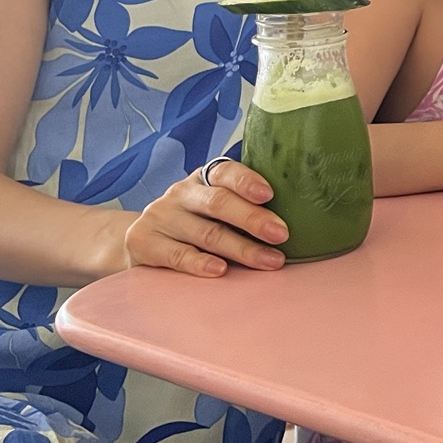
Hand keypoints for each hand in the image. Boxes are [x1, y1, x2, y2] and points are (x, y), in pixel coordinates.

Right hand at [122, 160, 287, 277]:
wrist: (139, 240)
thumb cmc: (194, 222)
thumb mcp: (213, 207)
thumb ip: (244, 206)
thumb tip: (303, 219)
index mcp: (203, 179)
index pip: (224, 172)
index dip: (247, 181)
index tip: (269, 194)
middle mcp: (181, 193)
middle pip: (218, 203)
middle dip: (253, 219)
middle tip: (282, 234)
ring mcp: (161, 217)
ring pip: (205, 233)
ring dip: (242, 248)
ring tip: (270, 261)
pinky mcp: (144, 243)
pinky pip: (176, 254)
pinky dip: (200, 263)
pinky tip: (221, 270)